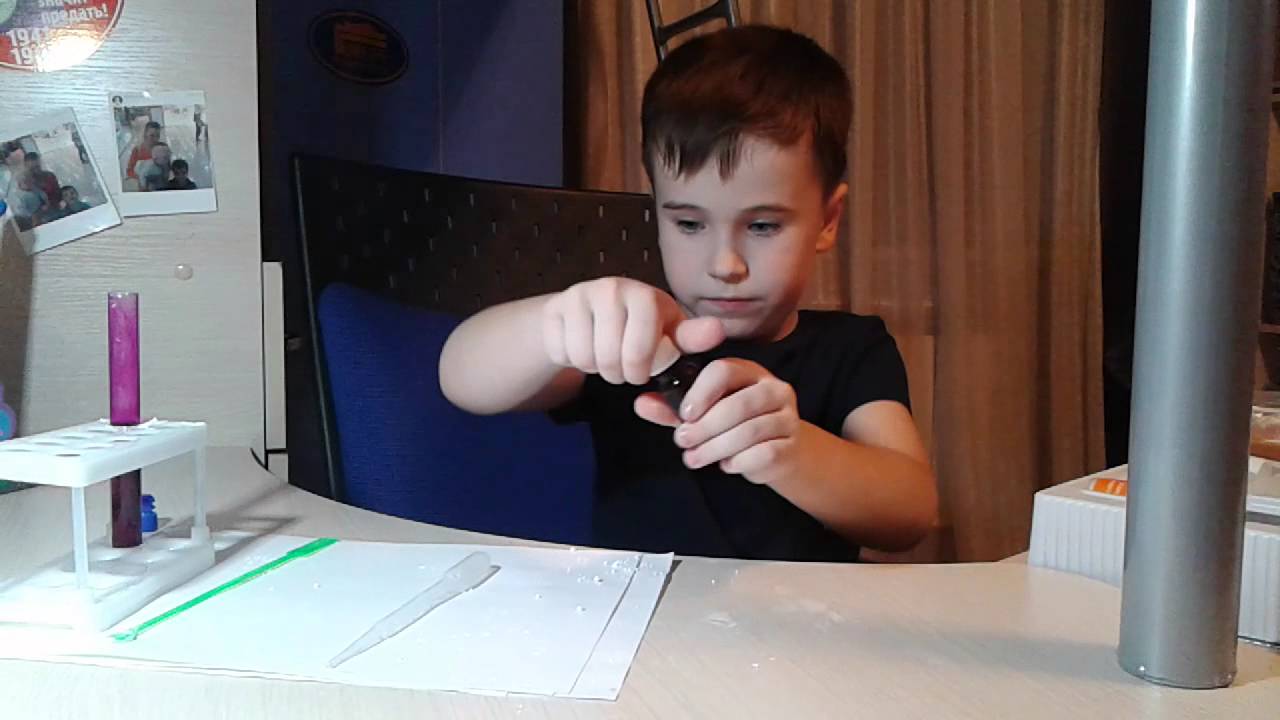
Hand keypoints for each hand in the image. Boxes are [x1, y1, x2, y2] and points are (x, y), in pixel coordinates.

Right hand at [541, 277, 723, 384]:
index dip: (638, 370)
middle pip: (609, 356)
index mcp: (643, 295)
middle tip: (621, 369)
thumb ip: (691, 336)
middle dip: (616, 374)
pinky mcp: (554, 308)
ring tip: (604, 359)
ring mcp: (578, 296)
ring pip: (583, 357)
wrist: (593, 311)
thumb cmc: (641, 326)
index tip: (640, 375)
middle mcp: (610, 288)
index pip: (638, 348)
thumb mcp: (669, 332)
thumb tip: (717, 331)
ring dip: (594, 368)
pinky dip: (571, 360)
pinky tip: (582, 348)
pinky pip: (561, 352)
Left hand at [634, 358, 800, 481]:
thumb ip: (672, 407)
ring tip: (694, 458)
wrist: (779, 451)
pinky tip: (726, 465)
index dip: (701, 393)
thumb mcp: (702, 413)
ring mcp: (787, 417)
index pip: (724, 371)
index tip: (683, 415)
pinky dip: (738, 462)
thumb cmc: (734, 426)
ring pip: (749, 432)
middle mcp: (773, 389)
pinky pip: (763, 454)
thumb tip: (641, 403)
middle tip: (681, 441)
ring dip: (715, 448)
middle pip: (738, 404)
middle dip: (704, 427)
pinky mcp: (791, 445)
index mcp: (749, 372)